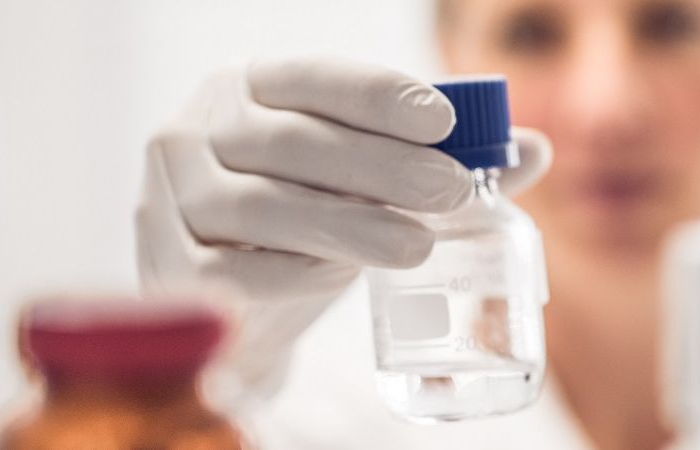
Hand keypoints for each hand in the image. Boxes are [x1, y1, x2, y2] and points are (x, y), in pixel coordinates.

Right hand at [135, 56, 550, 398]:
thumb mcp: (369, 185)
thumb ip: (443, 162)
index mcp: (245, 87)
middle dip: (381, 165)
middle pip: (293, 142)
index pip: (314, 77)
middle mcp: (194, 128)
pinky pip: (233, 268)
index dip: (378, 95)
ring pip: (262, 205)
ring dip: (347, 223)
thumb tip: (534, 150)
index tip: (443, 120)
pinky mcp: (165, 265)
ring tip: (417, 246)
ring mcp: (167, 196)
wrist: (238, 309)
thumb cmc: (308, 223)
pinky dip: (291, 273)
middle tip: (452, 192)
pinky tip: (337, 278)